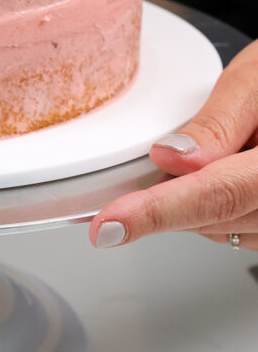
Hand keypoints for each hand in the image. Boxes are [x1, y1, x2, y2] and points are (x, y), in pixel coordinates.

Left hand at [90, 36, 257, 249]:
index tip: (110, 224)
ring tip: (228, 148)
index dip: (158, 212)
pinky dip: (219, 207)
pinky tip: (230, 170)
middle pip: (216, 217)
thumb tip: (171, 158)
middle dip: (173, 194)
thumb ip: (218, 121)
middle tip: (166, 156)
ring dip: (198, 200)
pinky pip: (241, 231)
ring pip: (224, 230)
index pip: (220, 194)